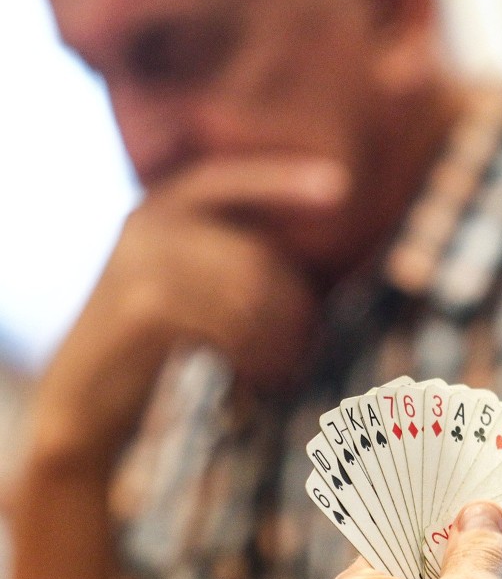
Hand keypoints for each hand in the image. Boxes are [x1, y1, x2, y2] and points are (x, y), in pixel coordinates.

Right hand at [31, 154, 349, 472]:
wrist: (80, 400)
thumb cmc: (149, 346)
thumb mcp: (184, 287)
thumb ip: (229, 262)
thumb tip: (308, 276)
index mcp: (158, 207)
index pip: (229, 179)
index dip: (284, 178)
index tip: (343, 185)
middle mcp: (146, 222)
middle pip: (256, 255)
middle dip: (294, 306)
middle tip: (310, 347)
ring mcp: (139, 259)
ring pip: (250, 291)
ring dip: (281, 337)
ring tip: (289, 368)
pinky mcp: (141, 305)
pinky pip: (230, 323)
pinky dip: (258, 355)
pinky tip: (261, 377)